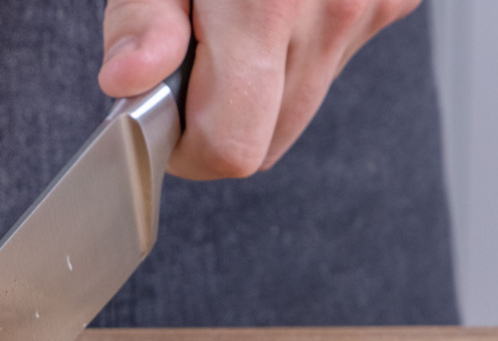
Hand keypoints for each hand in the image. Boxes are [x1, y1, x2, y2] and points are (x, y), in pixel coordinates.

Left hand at [98, 0, 421, 178]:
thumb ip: (142, 22)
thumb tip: (127, 82)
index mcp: (266, 7)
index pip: (233, 148)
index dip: (189, 150)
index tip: (164, 121)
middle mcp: (332, 12)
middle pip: (268, 140)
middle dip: (220, 121)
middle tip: (191, 65)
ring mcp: (369, 8)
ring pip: (300, 109)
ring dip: (258, 92)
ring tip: (233, 27)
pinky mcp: (389, 0)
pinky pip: (330, 65)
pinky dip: (294, 56)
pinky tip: (272, 11)